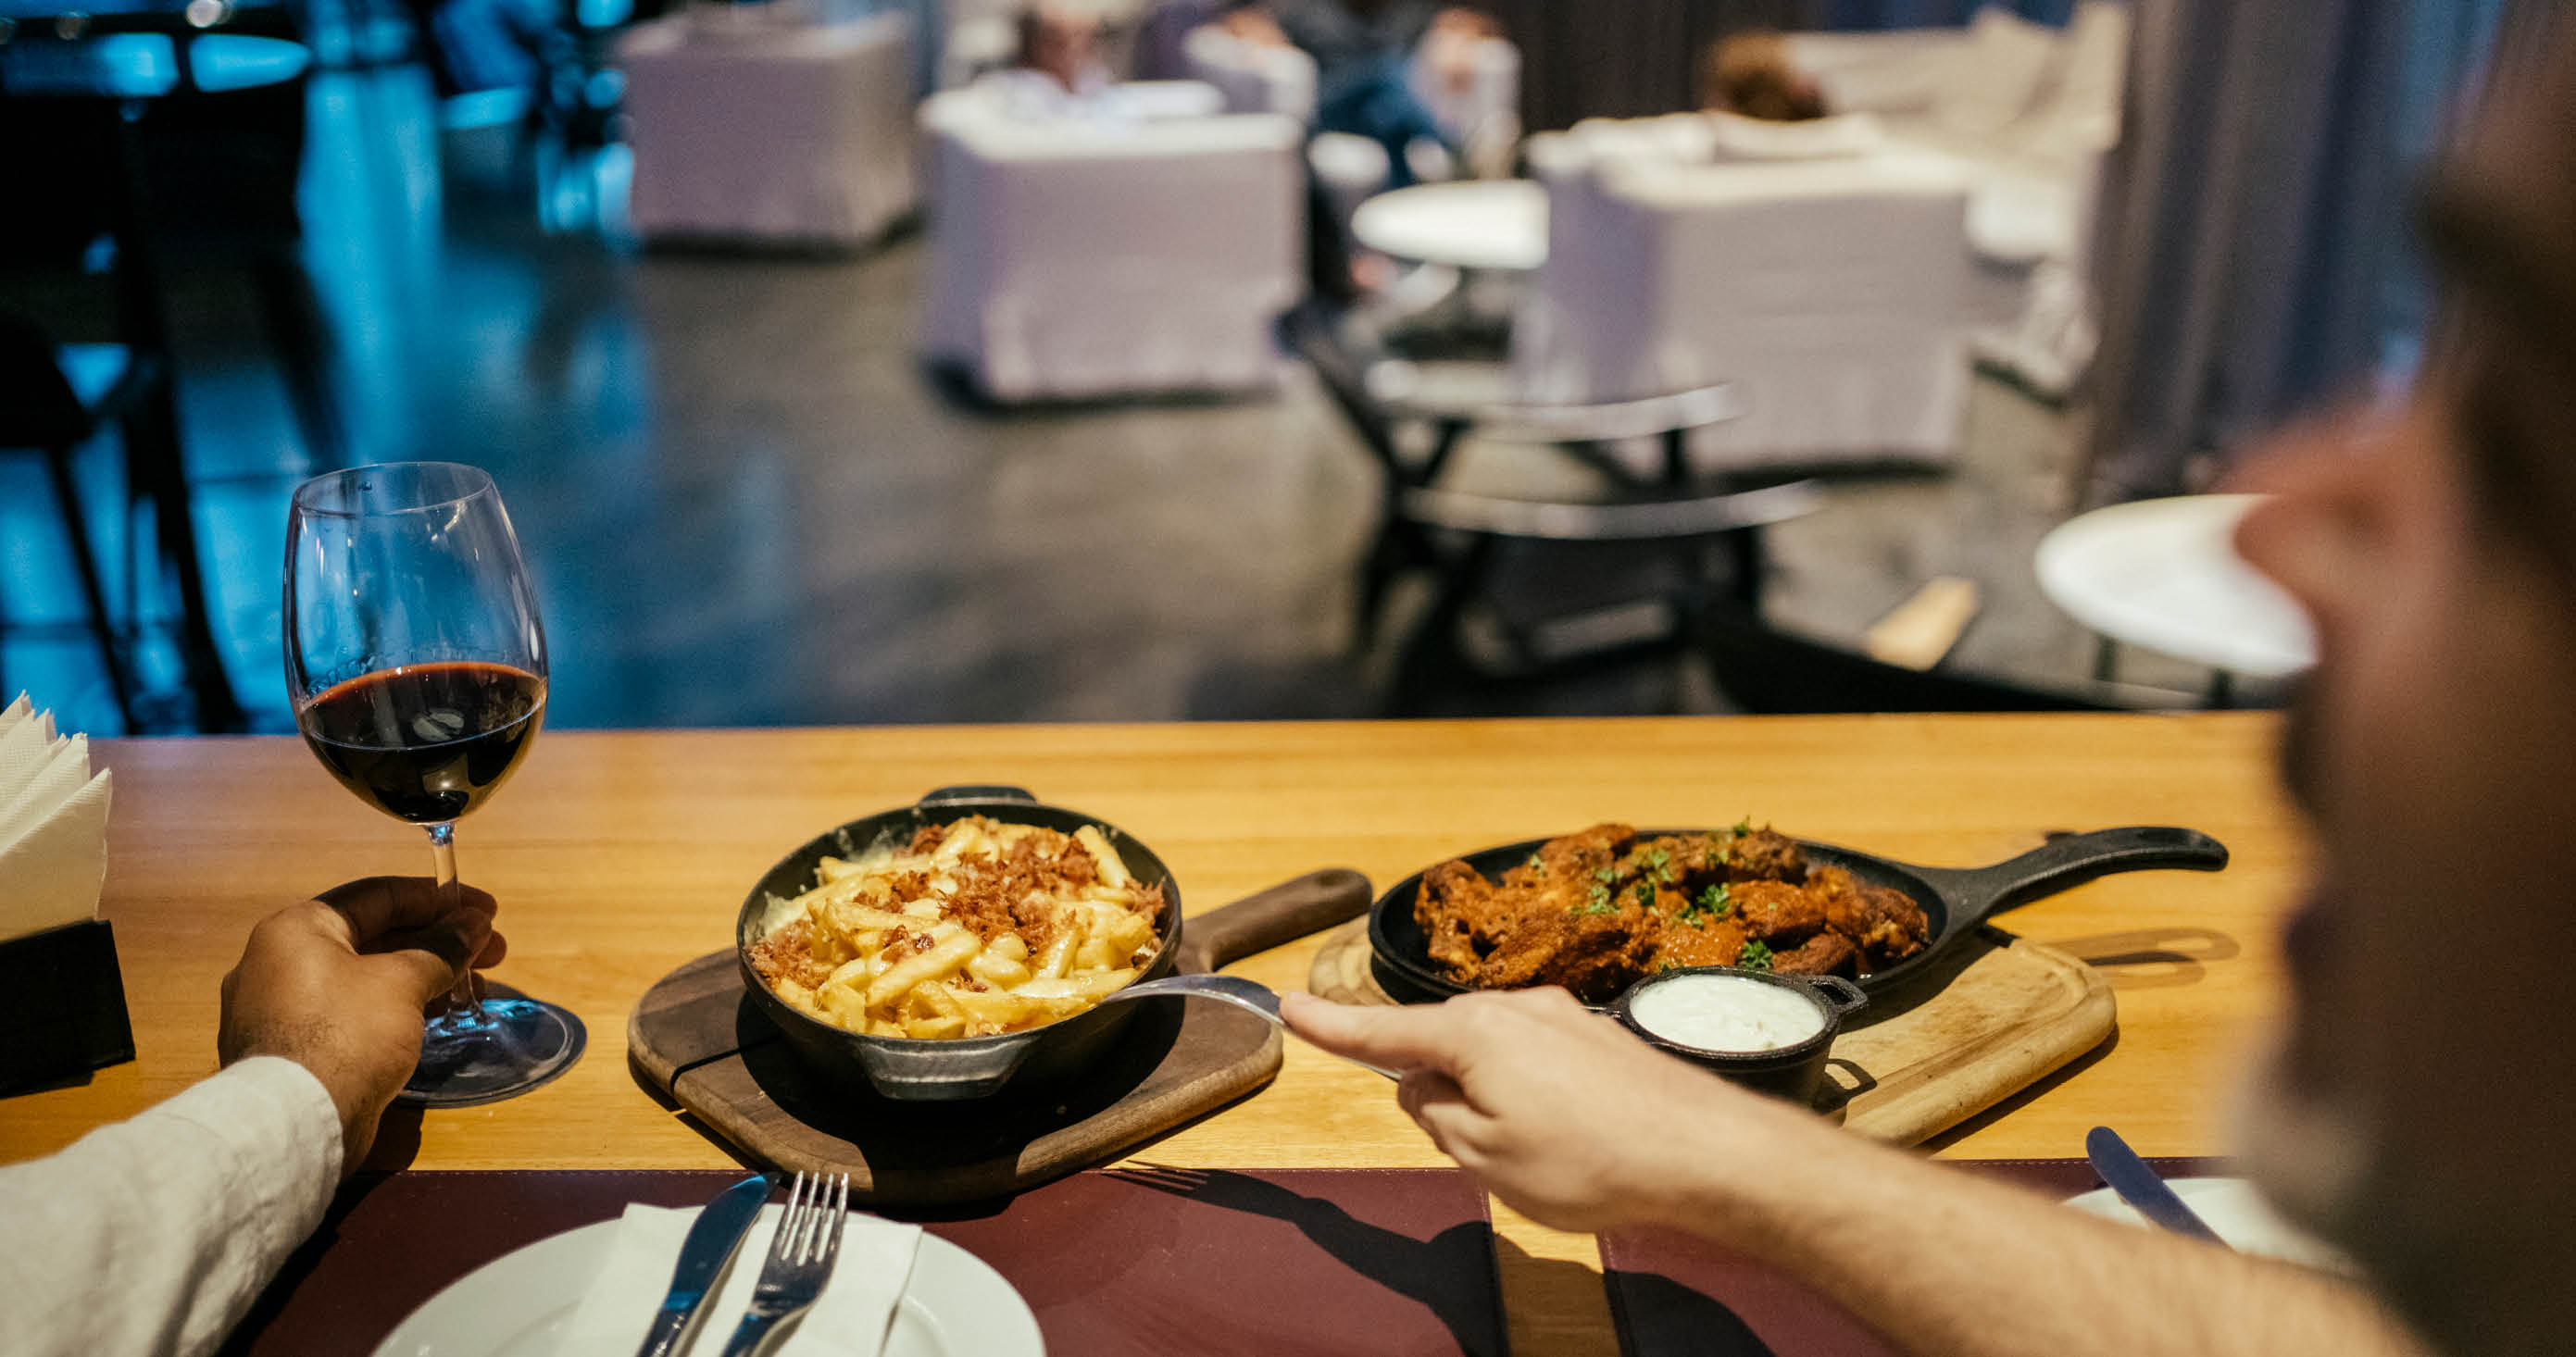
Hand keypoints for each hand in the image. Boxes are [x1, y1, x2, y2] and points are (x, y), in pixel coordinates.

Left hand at [218, 878, 505, 1170]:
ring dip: (424, 978)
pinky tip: (436, 1018)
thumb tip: (475, 925)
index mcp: (297, 929)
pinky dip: (396, 1009)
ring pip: (367, 978)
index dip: (439, 899)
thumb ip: (442, 948)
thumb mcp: (403, 982)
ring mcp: (283, 1009)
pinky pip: (353, 1013)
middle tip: (493, 953)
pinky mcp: (294, 1049)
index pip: (378, 896)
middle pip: (374, 938)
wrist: (293, 1123)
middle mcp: (281, 961)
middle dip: (439, 942)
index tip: (486, 911)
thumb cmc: (346, 1034)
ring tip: (474, 990)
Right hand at [1282, 987, 1835, 1232]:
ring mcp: (1565, 1019)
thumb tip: (1422, 1088)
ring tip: (1544, 1160)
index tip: (1288, 1005)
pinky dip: (1539, 1102)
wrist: (1708, 1153)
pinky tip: (1575, 1143)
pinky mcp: (1602, 1041)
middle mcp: (1517, 1009)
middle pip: (1445, 1046)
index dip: (1331, 1026)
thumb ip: (1434, 1116)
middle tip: (1480, 1153)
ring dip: (1497, 1104)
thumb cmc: (1593, 1160)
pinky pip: (1541, 1066)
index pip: (1383, 1029)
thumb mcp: (1483, 1157)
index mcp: (1474, 1033)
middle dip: (1443, 1094)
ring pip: (1497, 1060)